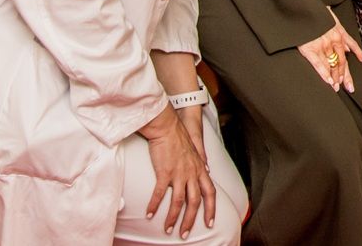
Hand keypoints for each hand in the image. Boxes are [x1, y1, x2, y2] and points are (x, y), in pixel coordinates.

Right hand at [138, 107, 217, 236]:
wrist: (167, 127)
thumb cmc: (179, 137)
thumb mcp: (195, 151)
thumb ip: (200, 164)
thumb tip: (206, 170)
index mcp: (200, 169)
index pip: (210, 193)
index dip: (211, 209)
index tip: (210, 223)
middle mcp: (192, 173)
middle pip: (195, 202)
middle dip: (190, 221)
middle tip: (184, 234)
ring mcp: (179, 173)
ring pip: (178, 202)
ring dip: (173, 218)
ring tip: (168, 229)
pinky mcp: (165, 172)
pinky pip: (159, 193)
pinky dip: (154, 205)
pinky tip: (149, 214)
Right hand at [298, 12, 361, 93]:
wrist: (303, 8)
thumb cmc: (318, 14)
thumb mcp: (334, 22)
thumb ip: (342, 36)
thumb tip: (348, 49)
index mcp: (339, 35)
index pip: (346, 56)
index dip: (349, 70)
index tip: (352, 81)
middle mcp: (333, 41)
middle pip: (341, 62)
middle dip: (344, 77)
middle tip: (349, 88)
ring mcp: (322, 45)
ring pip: (331, 65)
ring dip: (335, 77)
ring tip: (336, 88)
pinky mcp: (310, 48)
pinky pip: (318, 64)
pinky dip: (324, 74)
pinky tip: (328, 82)